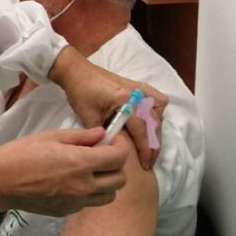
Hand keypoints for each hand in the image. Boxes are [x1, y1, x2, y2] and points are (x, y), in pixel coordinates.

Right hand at [0, 127, 128, 216]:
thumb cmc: (21, 154)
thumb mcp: (51, 136)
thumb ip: (80, 136)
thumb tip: (101, 134)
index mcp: (81, 163)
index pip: (118, 158)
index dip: (121, 147)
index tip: (113, 140)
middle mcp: (83, 186)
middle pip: (120, 180)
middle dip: (117, 165)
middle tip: (103, 154)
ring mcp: (76, 202)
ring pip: (108, 196)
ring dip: (106, 182)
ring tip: (91, 171)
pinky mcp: (66, 211)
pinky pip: (89, 203)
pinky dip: (89, 192)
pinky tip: (73, 182)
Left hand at [48, 47, 166, 168]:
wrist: (76, 71)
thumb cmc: (80, 92)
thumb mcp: (89, 117)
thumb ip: (103, 135)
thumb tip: (112, 152)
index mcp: (126, 100)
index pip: (141, 130)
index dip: (145, 149)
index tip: (146, 164)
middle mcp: (138, 93)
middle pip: (154, 122)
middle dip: (154, 143)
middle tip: (149, 160)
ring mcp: (139, 87)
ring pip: (159, 111)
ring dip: (156, 129)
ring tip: (149, 144)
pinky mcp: (137, 85)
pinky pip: (156, 100)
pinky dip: (156, 112)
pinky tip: (149, 122)